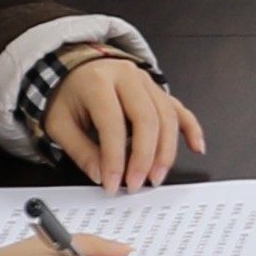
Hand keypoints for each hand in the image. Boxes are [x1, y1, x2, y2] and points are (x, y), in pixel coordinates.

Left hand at [41, 53, 205, 190]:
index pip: (113, 124)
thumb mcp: (59, 124)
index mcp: (98, 82)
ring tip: (156, 176)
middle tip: (138, 184)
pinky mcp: (157, 90)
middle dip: (145, 157)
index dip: (114, 159)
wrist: (74, 70)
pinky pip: (179, 109)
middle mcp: (127, 76)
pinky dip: (191, 129)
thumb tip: (101, 174)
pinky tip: (196, 147)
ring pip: (167, 116)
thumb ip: (80, 150)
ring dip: (166, 151)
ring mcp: (146, 81)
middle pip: (147, 119)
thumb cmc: (66, 95)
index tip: (112, 184)